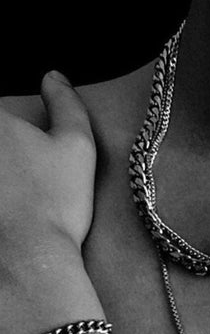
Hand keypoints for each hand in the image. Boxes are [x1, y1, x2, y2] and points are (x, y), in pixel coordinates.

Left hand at [0, 71, 95, 256]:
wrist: (30, 256)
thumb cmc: (56, 200)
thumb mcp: (78, 145)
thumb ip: (67, 104)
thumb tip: (54, 78)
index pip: (2, 112)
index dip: (13, 124)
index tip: (29, 148)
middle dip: (11, 146)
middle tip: (26, 170)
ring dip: (5, 170)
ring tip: (18, 186)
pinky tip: (7, 201)